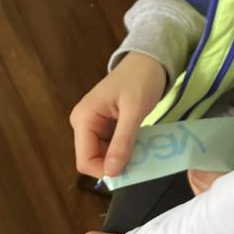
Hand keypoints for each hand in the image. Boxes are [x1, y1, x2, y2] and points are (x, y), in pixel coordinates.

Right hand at [69, 52, 167, 177]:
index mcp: (84, 118)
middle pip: (94, 160)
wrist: (149, 61)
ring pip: (104, 156)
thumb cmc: (141, 79)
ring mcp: (94, 125)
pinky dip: (126, 150)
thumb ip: (123, 141)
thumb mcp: (134, 111)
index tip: (130, 171)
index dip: (105, 171)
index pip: (85, 160)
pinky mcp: (106, 126)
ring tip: (143, 152)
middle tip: (141, 161)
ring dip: (123, 159)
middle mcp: (84, 123)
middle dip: (116, 165)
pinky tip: (141, 145)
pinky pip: (112, 147)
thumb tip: (112, 172)